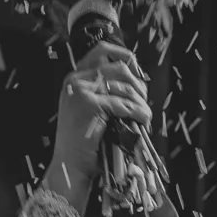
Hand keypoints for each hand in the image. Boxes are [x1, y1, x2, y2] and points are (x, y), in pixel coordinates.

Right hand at [45, 42, 152, 210]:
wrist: (70, 165)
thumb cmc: (84, 142)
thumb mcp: (90, 110)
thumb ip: (104, 92)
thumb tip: (136, 83)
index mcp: (74, 78)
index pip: (101, 51)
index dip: (124, 55)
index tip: (139, 69)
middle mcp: (76, 80)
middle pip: (119, 68)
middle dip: (138, 84)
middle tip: (144, 101)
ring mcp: (82, 91)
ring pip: (125, 88)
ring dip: (141, 103)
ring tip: (146, 116)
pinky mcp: (91, 105)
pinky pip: (124, 105)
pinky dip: (139, 113)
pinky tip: (144, 121)